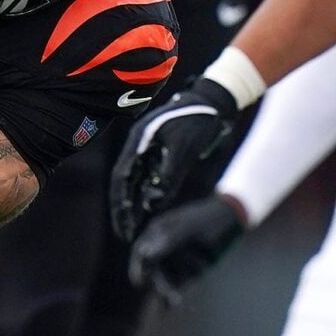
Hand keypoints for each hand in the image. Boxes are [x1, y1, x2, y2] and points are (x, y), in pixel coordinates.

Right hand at [109, 78, 242, 240]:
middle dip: (123, 210)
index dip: (120, 204)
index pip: (121, 178)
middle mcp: (138, 146)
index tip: (125, 226)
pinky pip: (147, 179)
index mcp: (138, 141)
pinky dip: (147, 196)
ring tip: (134, 230)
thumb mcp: (184, 148)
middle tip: (125, 235)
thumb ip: (168, 175)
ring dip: (133, 206)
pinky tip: (150, 211)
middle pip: (123, 183)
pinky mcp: (159, 153)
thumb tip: (154, 204)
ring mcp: (147, 150)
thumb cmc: (199, 120)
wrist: (215, 100)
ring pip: (134, 183)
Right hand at [127, 193, 245, 302]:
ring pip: (169, 278)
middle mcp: (164, 246)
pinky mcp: (190, 268)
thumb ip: (167, 241)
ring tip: (176, 300)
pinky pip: (182, 282)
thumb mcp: (188, 228)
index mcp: (158, 231)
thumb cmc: (208, 218)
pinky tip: (178, 302)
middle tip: (169, 298)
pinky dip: (182, 289)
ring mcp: (177, 258)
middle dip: (161, 284)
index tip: (139, 281)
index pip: (141, 251)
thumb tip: (145, 255)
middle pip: (156, 269)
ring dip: (171, 289)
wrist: (233, 218)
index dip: (138, 267)